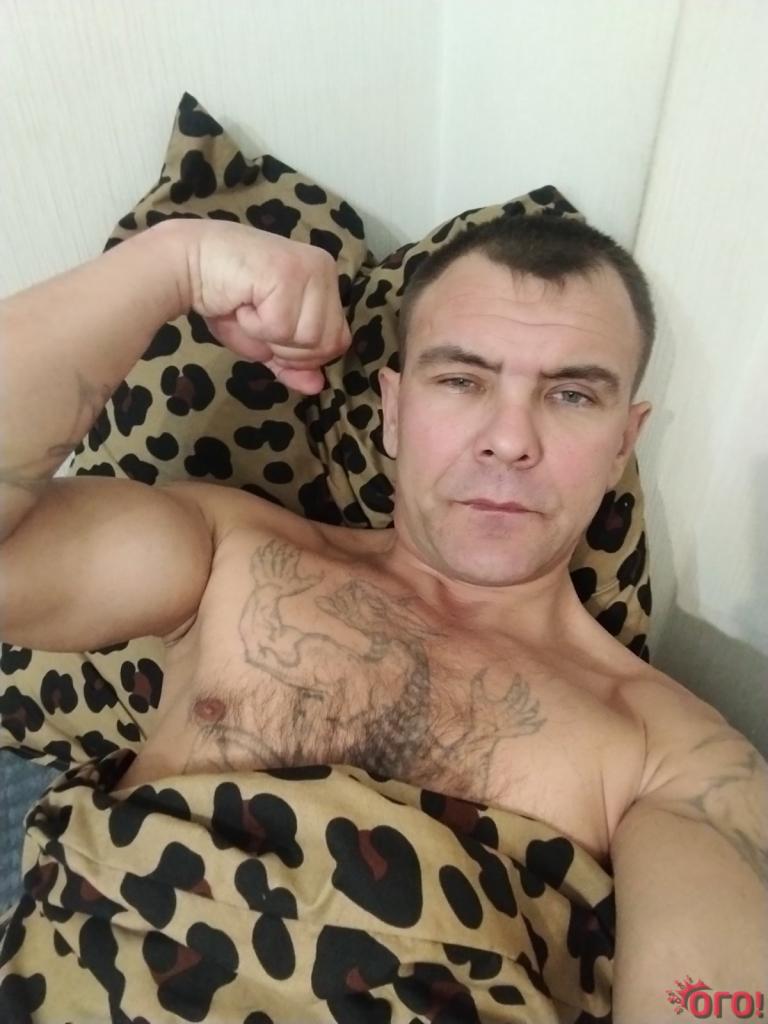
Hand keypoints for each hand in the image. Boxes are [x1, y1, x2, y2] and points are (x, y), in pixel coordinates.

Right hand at [168, 219, 350, 393]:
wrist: (185, 264)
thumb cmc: (225, 298)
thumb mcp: (265, 340)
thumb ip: (292, 364)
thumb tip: (317, 386)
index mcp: (325, 282)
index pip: (338, 340)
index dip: (305, 355)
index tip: (272, 334)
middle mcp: (323, 270)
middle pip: (328, 343)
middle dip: (288, 349)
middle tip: (258, 320)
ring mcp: (308, 269)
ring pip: (308, 338)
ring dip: (270, 336)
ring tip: (250, 309)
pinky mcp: (287, 273)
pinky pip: (281, 327)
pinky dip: (255, 325)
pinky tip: (242, 301)